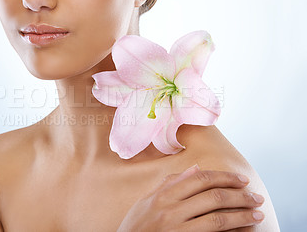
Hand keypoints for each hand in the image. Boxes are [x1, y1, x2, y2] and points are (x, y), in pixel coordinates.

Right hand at [116, 164, 264, 231]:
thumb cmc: (136, 227)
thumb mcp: (146, 202)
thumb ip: (170, 184)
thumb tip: (195, 169)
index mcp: (162, 196)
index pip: (200, 179)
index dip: (224, 177)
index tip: (240, 180)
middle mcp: (170, 211)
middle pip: (213, 197)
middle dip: (239, 195)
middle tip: (255, 196)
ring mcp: (178, 230)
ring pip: (218, 218)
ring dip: (242, 215)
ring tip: (257, 214)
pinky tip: (244, 230)